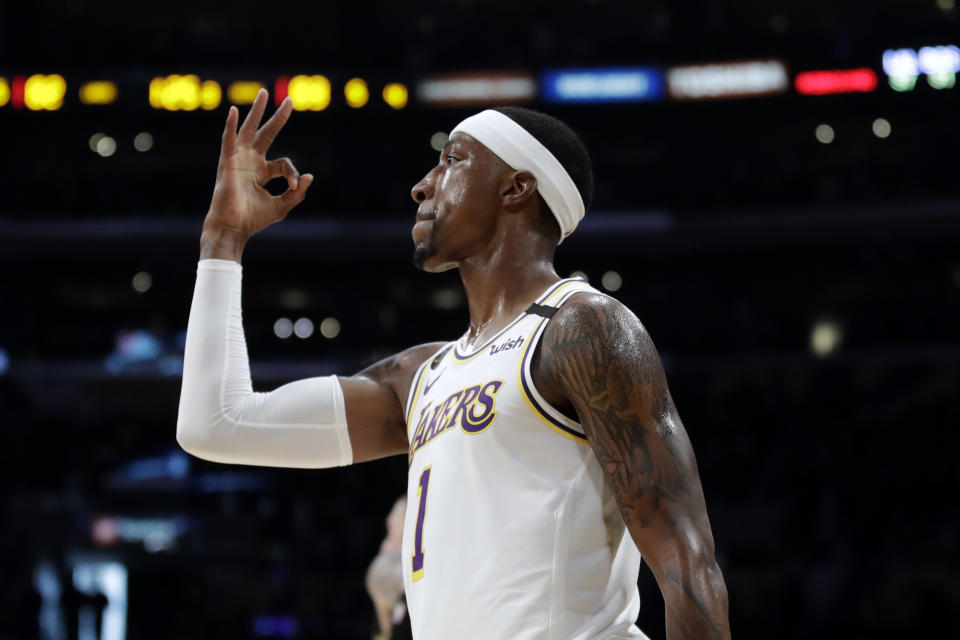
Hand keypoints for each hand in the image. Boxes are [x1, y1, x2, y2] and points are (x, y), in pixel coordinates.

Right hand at [201, 89, 312, 259]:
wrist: (234, 228)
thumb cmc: (254, 220)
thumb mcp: (282, 206)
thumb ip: (296, 193)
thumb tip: (310, 176)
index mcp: (262, 172)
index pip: (284, 163)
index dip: (293, 173)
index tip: (296, 186)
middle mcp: (250, 162)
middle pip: (266, 134)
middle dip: (277, 118)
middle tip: (289, 101)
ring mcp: (239, 159)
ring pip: (249, 129)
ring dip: (256, 111)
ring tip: (264, 93)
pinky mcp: (228, 162)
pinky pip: (228, 139)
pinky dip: (231, 125)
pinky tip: (235, 111)